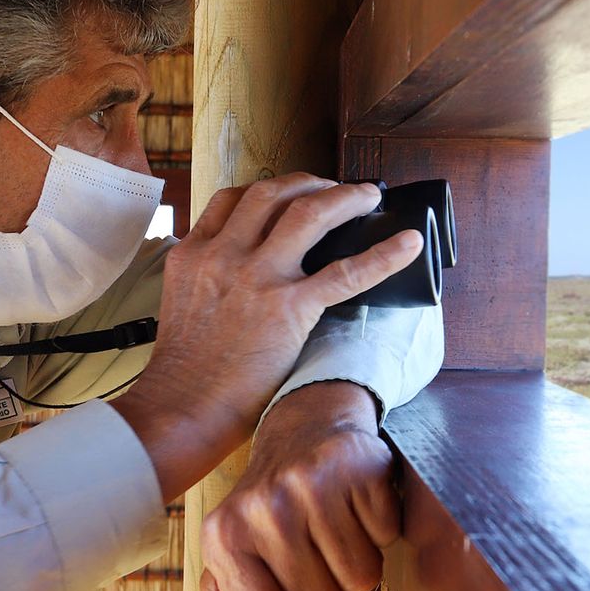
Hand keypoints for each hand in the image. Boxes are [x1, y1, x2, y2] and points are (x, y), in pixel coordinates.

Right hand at [112, 174, 421, 499]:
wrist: (182, 407)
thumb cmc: (184, 372)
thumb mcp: (181, 304)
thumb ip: (207, 278)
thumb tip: (236, 276)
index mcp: (194, 255)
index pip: (232, 199)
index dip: (270, 191)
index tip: (292, 193)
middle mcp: (224, 255)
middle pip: (272, 193)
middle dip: (311, 183)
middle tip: (335, 189)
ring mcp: (257, 277)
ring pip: (309, 212)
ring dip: (345, 198)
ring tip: (369, 197)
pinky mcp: (289, 308)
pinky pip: (346, 272)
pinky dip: (384, 254)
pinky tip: (408, 243)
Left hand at [188, 381, 401, 590]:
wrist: (304, 431)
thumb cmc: (268, 518)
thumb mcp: (234, 575)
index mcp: (222, 540)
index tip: (287, 582)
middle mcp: (261, 509)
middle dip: (328, 590)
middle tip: (314, 549)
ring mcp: (309, 485)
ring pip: (361, 580)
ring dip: (357, 562)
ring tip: (335, 527)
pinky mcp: (358, 467)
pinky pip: (387, 538)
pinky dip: (381, 529)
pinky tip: (356, 504)